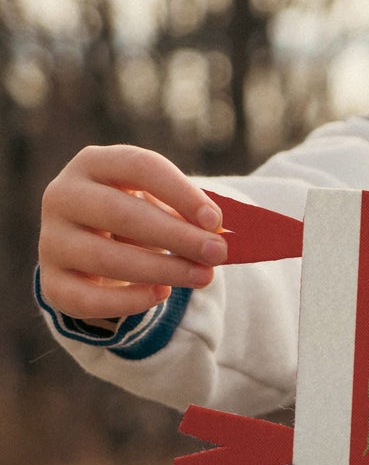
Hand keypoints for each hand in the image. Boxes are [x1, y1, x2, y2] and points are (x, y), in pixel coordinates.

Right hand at [38, 145, 227, 323]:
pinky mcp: (52, 282)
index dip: (180, 193)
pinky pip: (86, 298)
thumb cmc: (142, 218)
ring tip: (202, 276)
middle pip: (120, 213)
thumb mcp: (164, 205)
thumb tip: (221, 234)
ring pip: (105, 257)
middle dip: (176, 236)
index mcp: (95, 164)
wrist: (97, 248)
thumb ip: (190, 214)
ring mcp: (52, 240)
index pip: (139, 166)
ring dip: (162, 269)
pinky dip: (128, 300)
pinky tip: (162, 293)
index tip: (216, 220)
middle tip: (218, 253)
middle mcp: (63, 196)